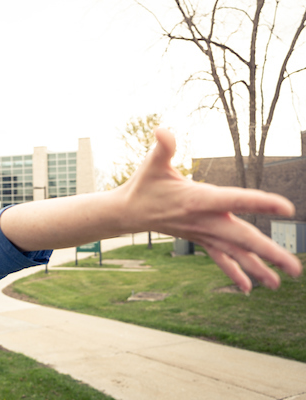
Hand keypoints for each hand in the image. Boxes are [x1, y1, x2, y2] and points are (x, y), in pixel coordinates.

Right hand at [122, 128, 301, 292]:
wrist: (128, 213)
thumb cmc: (143, 184)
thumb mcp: (152, 163)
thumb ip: (163, 146)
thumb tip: (162, 129)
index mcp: (196, 199)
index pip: (233, 199)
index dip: (260, 203)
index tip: (287, 208)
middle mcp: (202, 220)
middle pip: (241, 237)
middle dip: (269, 252)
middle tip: (295, 268)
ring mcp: (202, 233)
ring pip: (234, 253)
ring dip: (257, 268)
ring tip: (279, 284)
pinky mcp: (199, 239)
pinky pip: (220, 258)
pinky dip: (235, 272)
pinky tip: (249, 288)